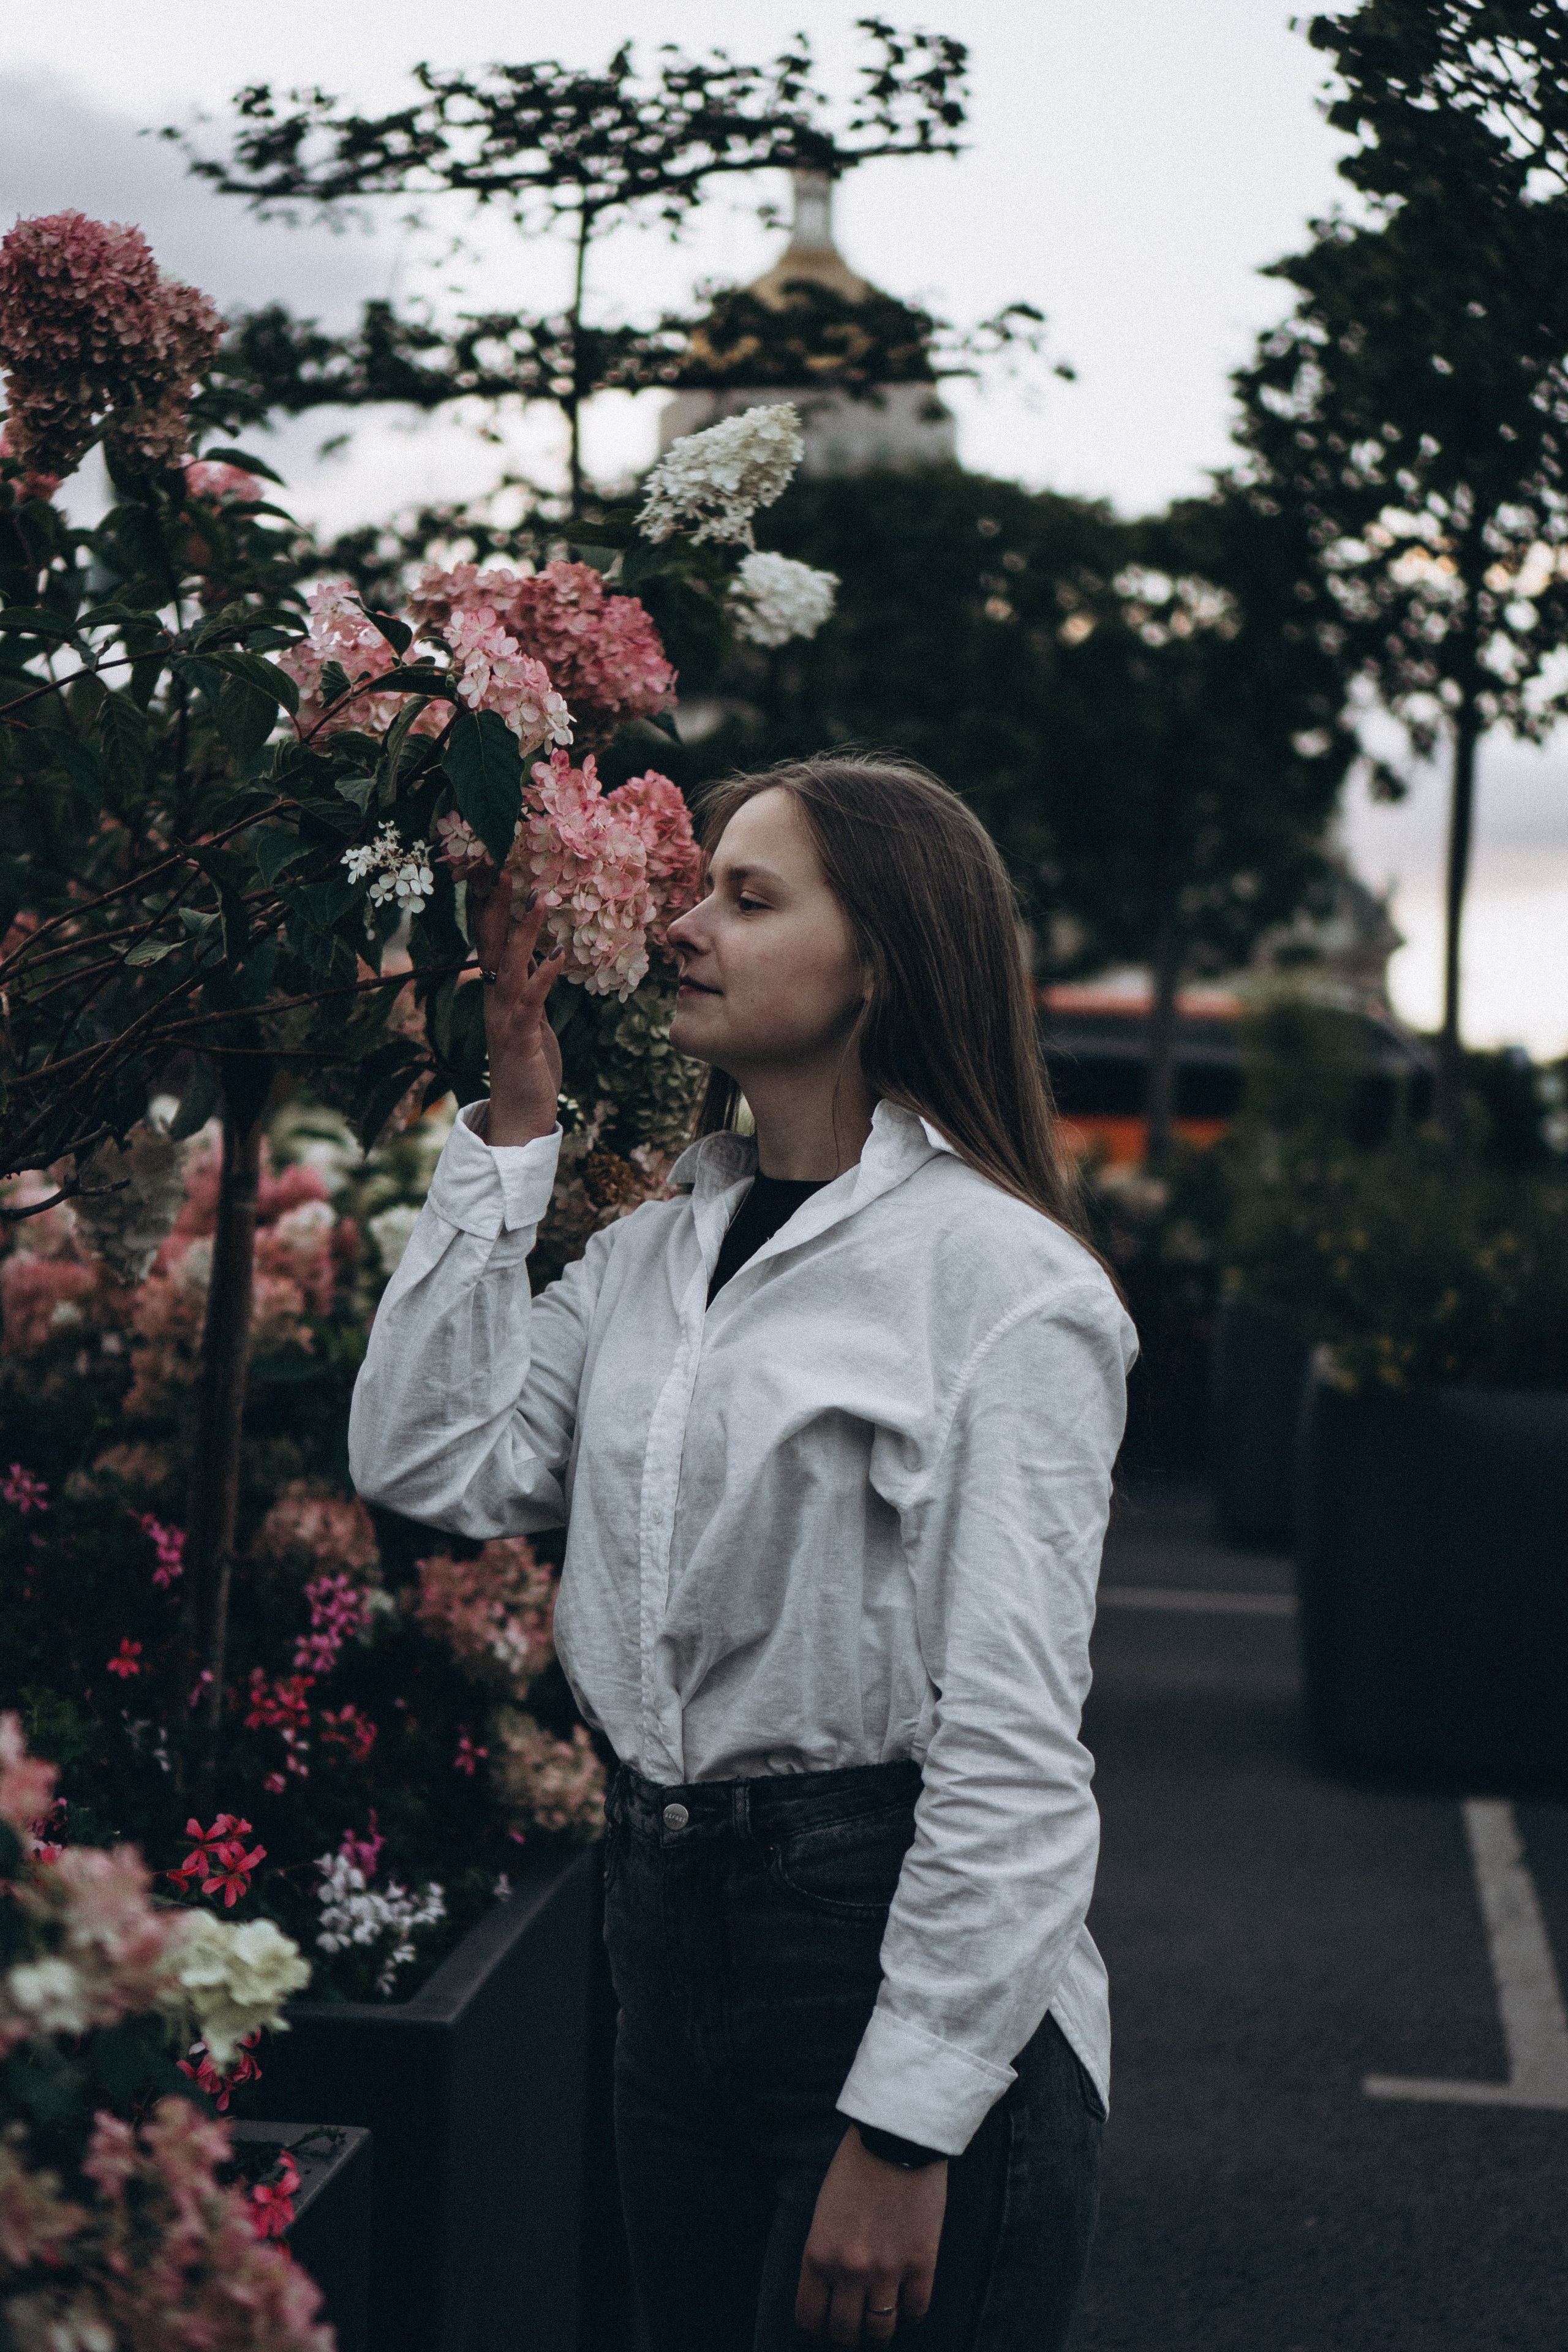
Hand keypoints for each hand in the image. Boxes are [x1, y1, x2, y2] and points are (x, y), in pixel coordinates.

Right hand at [470, 867, 565, 1146]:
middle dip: (495, 905)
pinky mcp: (521, 1036)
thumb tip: (542, 956)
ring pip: (510, 964)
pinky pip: (532, 998)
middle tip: (501, 865)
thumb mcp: (532, 1019)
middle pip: (490, 942)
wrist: (520, 1114)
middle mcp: (494, 999)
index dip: (489, 906)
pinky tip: (559, 953)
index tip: (494, 870)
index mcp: (497, 993)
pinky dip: (545, 973)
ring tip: (539, 897)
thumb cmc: (529, 1066)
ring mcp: (504, 1016)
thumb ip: (532, 988)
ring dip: (524, 930)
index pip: (489, 940)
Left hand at [795, 2128, 946, 2343]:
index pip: (809, 2317)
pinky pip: (916, 2309)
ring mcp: (887, 2269)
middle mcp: (849, 2270)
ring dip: (879, 2328)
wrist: (896, 2136)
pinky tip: (907, 2299)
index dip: (817, 2324)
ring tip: (880, 2318)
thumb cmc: (856, 2165)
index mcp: (818, 2254)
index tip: (825, 2319)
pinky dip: (911, 2312)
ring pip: (880, 2330)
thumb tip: (830, 2286)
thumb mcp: (824, 2209)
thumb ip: (825, 2250)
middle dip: (847, 2332)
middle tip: (853, 2322)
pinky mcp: (921, 2262)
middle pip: (844, 2331)